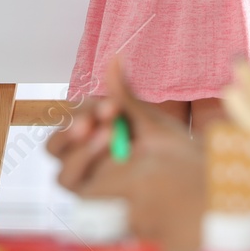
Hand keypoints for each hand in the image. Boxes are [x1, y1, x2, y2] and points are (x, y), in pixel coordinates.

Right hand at [47, 60, 206, 250]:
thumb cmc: (172, 155)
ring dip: (74, 141)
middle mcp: (85, 153)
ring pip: (56, 154)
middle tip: (97, 115)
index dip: (86, 107)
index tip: (113, 105)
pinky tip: (106, 148)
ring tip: (105, 132)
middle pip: (58, 136)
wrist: (193, 186)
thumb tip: (116, 56)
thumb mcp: (149, 120)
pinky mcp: (88, 194)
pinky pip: (68, 177)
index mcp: (97, 132)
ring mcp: (85, 175)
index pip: (75, 115)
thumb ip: (126, 94)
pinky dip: (81, 159)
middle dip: (72, 121)